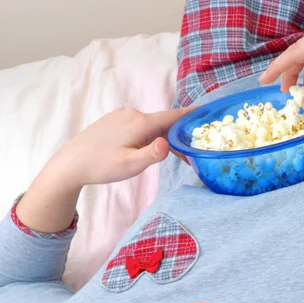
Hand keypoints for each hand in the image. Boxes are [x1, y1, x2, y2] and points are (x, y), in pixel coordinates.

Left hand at [55, 107, 193, 185]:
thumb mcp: (130, 166)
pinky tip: (148, 149)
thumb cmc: (102, 166)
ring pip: (151, 125)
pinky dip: (150, 135)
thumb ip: (151, 154)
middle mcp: (132, 114)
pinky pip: (140, 125)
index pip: (172, 116)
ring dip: (163, 137)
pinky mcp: (115, 121)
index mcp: (140, 123)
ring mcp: (122, 115)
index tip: (209, 112)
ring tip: (171, 156)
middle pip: (163, 122)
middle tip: (190, 155)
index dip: (192, 115)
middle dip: (178, 135)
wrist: (71, 162)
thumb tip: (168, 143)